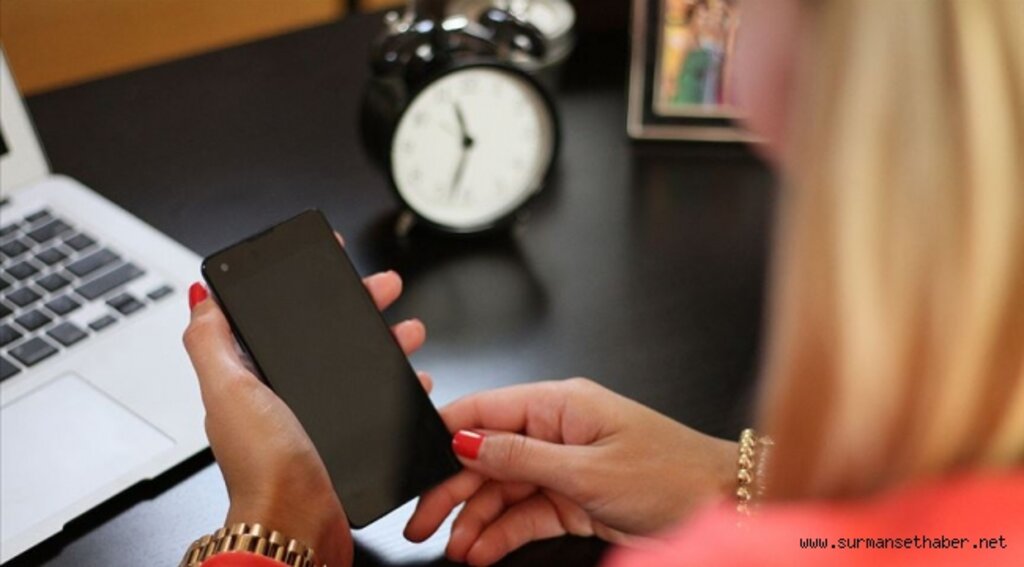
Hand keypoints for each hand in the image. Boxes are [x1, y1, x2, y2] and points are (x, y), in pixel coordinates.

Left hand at [183, 267, 431, 566]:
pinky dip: (397, 385)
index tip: (331, 262)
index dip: (305, 288)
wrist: (299, 524)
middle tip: (384, 288)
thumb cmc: (264, 467)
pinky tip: (413, 379)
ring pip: (358, 364)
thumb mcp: (229, 391)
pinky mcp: (344, 439)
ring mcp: (316, 417)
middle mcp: (283, 395)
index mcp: (252, 377)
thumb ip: (209, 341)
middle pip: (326, 335)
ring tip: (409, 332)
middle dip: (359, 306)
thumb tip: (200, 295)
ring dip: (386, 341)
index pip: (280, 318)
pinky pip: (376, 400)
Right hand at [405, 378, 736, 565]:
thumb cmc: (672, 474)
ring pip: (502, 489)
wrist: (722, 505)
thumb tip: (467, 443)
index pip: (485, 411)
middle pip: (486, 455)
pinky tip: (481, 549)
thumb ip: (521, 458)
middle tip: (422, 521)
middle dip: (451, 488)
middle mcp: (557, 429)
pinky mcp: (573, 496)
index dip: (445, 436)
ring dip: (474, 518)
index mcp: (560, 404)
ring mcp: (564, 464)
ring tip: (452, 546)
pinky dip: (502, 531)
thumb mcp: (588, 471)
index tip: (412, 462)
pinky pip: (526, 512)